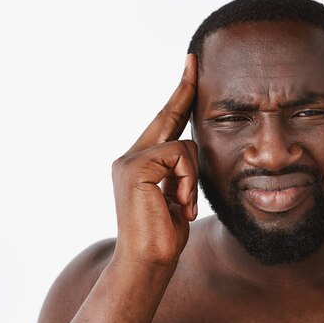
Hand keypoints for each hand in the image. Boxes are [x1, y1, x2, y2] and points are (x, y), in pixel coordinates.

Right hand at [111, 54, 197, 266]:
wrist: (148, 263)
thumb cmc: (166, 236)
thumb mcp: (178, 198)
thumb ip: (180, 173)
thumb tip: (192, 154)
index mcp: (141, 163)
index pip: (165, 123)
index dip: (178, 97)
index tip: (190, 69)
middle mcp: (130, 156)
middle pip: (168, 117)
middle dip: (184, 89)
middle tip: (194, 59)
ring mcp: (130, 159)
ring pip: (184, 145)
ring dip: (193, 178)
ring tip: (183, 205)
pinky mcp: (135, 166)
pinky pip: (180, 156)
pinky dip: (188, 181)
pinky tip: (179, 204)